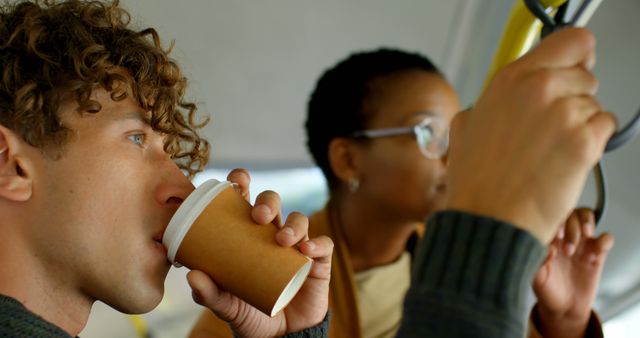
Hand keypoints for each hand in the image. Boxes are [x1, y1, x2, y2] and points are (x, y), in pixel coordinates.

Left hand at [186, 168, 332, 337]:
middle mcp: (272, 235)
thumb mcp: (226, 305)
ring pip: (299, 220)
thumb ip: (209, 294)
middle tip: (259, 216)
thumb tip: (192, 275)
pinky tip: (306, 250)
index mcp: (247, 235)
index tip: (237, 179)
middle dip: (268, 201)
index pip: (245, 200)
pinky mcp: (318, 263)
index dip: (242, 183)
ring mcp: (296, 247)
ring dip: (293, 224)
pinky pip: (323, 245)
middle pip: (274, 203)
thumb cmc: (250, 313)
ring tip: (283, 240)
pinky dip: (317, 243)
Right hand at [446, 28, 615, 242]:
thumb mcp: (466, 125)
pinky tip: (562, 160)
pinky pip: (605, 128)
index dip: (576, 55)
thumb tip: (506, 98)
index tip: (575, 66)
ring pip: (594, 105)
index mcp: (511, 79)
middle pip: (585, 75)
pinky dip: (591, 143)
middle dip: (573, 98)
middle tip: (549, 128)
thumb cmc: (477, 180)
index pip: (571, 41)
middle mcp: (540, 88)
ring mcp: (564, 114)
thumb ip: (492, 100)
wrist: (490, 219)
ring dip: (579, 125)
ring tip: (549, 151)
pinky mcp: (585, 142)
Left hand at [533, 208, 613, 337]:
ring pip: (586, 215)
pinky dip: (603, 241)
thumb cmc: (545, 288)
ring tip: (585, 236)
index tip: (554, 237)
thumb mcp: (535, 278)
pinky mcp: (596, 253)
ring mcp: (580, 242)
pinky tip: (594, 256)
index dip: (554, 221)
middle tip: (568, 249)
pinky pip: (606, 237)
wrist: (563, 306)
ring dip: (586, 222)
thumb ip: (537, 262)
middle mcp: (563, 235)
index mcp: (546, 237)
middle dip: (570, 227)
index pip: (549, 216)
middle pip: (569, 212)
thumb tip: (549, 248)